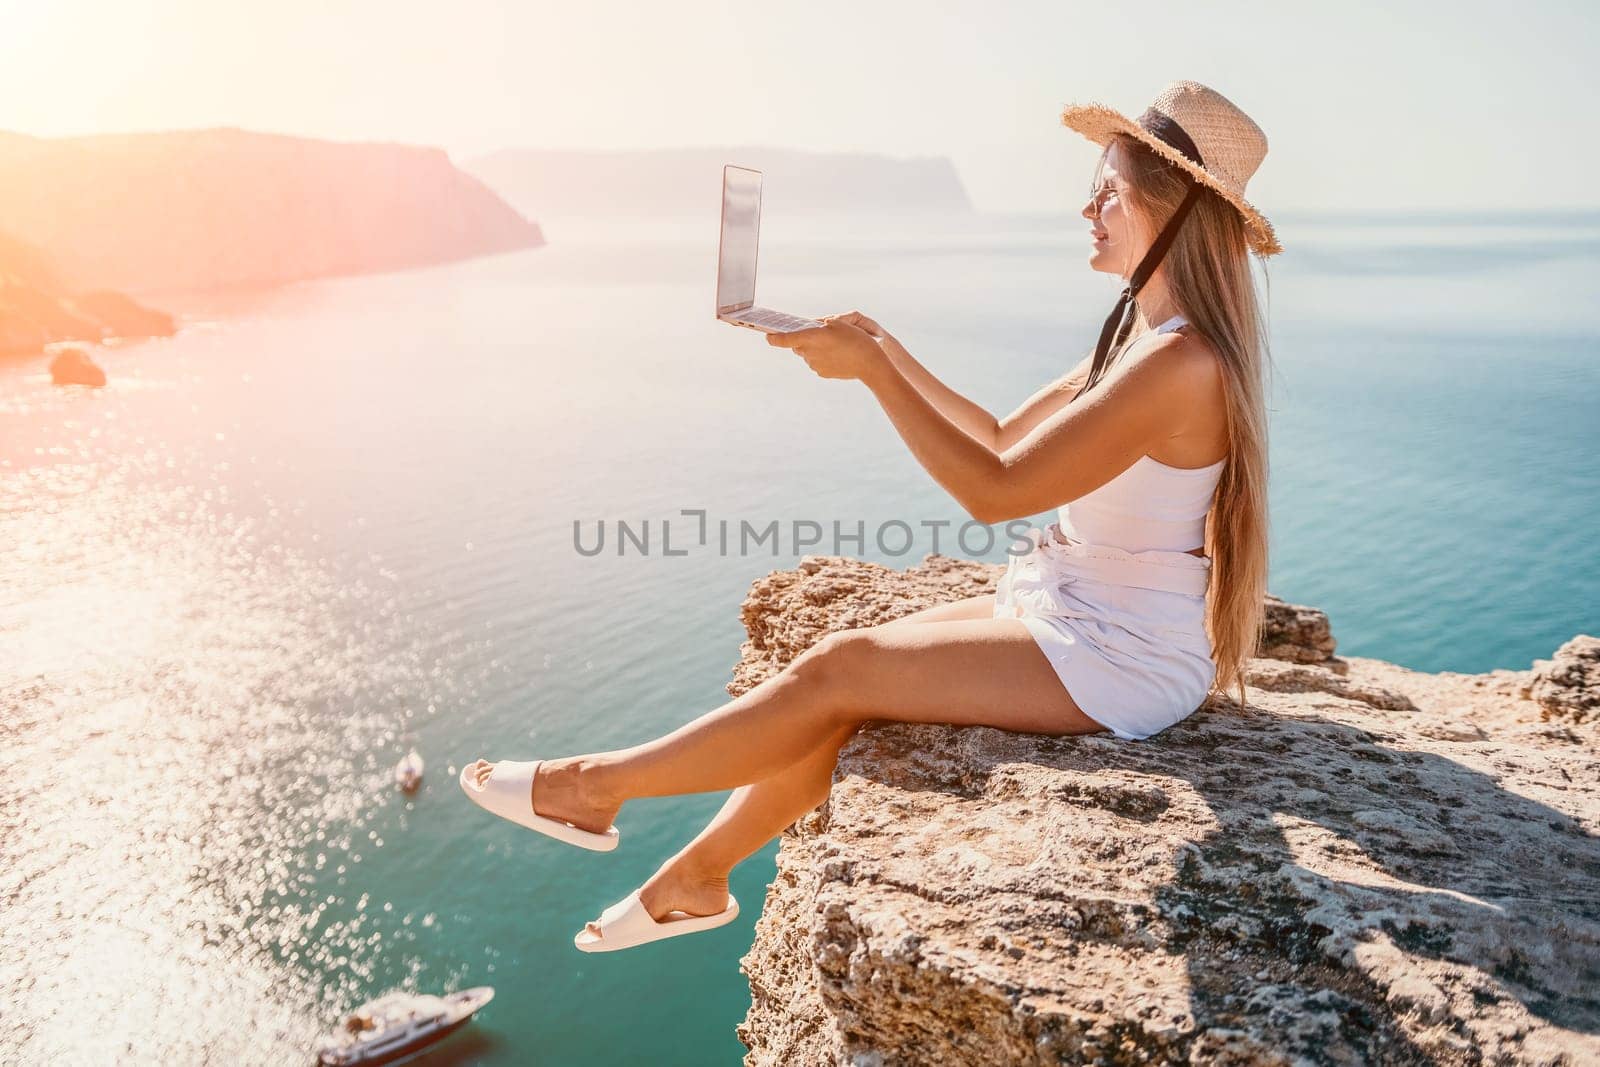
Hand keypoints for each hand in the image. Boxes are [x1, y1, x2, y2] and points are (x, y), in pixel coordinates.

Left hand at [766, 312, 883, 381]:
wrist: (869, 364)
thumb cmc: (855, 340)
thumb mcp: (838, 323)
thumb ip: (819, 324)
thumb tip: (810, 328)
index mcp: (810, 338)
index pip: (783, 339)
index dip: (773, 338)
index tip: (768, 335)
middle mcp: (808, 353)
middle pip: (797, 345)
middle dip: (803, 340)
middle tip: (819, 335)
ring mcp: (814, 365)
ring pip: (807, 354)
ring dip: (815, 349)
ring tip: (833, 345)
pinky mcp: (821, 373)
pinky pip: (816, 363)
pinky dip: (823, 358)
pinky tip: (836, 355)